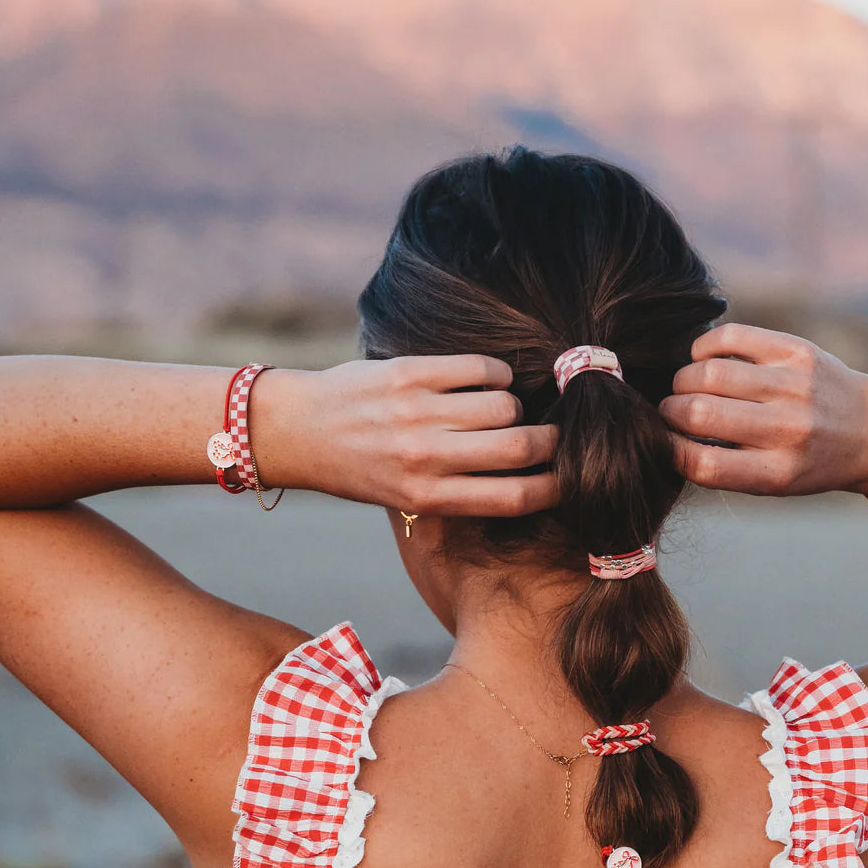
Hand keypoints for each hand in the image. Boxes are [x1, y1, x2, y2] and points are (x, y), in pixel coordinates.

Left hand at [255, 356, 557, 514]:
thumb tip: (533, 472)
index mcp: (428, 497)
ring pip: (505, 403)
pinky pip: (481, 368)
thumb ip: (462, 490)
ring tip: (497, 406)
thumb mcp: (408, 499)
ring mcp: (417, 413)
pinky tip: (483, 379)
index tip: (569, 477)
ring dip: (513, 404)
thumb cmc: (362, 470)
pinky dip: (494, 373)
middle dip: (549, 440)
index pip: (516, 497)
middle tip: (552, 434)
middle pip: (521, 447)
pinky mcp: (410, 373)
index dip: (556, 487)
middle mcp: (425, 458)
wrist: (299, 431)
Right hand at [658, 324, 867, 497]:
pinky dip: (705, 347)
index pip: (701, 463)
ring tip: (685, 387)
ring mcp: (794, 386)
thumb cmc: (808, 462)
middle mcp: (788, 430)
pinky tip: (703, 359)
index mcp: (778, 472)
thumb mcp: (772, 483)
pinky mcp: (797, 352)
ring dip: (683, 380)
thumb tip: (664, 433)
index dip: (669, 449)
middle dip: (669, 411)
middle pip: (699, 414)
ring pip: (708, 373)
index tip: (663, 442)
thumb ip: (723, 465)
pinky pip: (731, 337)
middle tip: (669, 411)